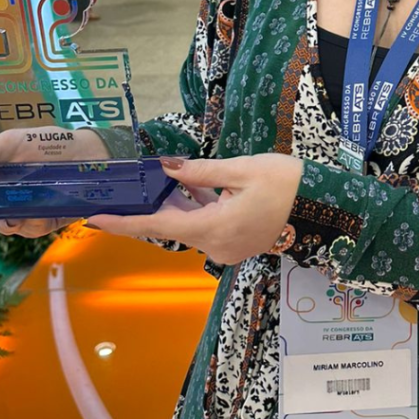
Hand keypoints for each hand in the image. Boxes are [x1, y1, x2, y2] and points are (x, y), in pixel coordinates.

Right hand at [0, 126, 108, 242]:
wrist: (93, 153)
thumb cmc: (51, 143)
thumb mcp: (15, 140)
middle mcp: (0, 197)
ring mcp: (21, 211)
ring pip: (0, 226)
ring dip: (4, 219)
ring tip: (18, 205)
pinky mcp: (43, 221)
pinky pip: (29, 229)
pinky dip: (32, 221)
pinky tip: (43, 208)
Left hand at [85, 154, 303, 265]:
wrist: (325, 205)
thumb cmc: (286, 182)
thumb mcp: (242, 169)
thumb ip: (200, 172)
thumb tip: (166, 168)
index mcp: (212, 227)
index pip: (157, 226)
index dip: (123, 222)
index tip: (93, 219)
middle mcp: (215, 246)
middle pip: (171, 227)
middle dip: (152, 206)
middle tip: (130, 186)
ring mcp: (227, 249)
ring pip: (190, 226)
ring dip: (178, 205)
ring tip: (164, 179)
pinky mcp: (237, 246)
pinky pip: (207, 228)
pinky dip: (197, 210)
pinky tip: (194, 189)